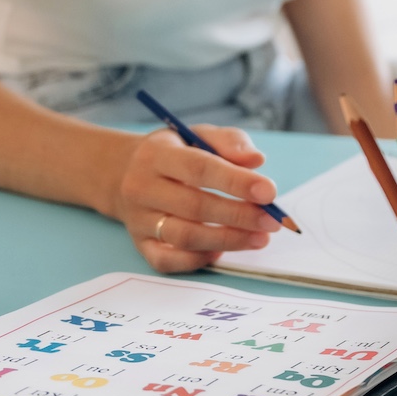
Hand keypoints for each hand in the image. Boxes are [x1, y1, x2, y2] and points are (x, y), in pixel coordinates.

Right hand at [112, 126, 277, 272]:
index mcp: (157, 154)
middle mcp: (142, 187)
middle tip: (272, 221)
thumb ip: (230, 142)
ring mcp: (139, 219)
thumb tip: (257, 160)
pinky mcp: (141, 244)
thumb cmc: (175, 153)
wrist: (125, 173)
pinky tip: (223, 251)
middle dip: (239, 215)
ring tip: (259, 238)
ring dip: (227, 240)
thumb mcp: (199, 135)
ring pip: (184, 236)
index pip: (199, 169)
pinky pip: (168, 261)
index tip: (269, 192)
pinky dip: (198, 260)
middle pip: (194, 206)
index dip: (237, 182)